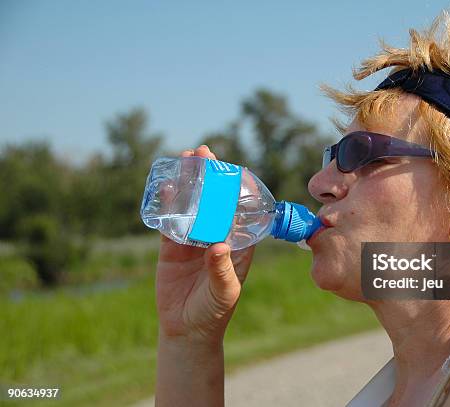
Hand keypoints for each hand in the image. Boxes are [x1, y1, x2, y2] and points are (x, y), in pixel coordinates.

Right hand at [155, 145, 254, 345]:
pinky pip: (170, 220)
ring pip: (192, 204)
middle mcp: (217, 235)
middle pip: (214, 199)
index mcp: (238, 242)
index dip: (238, 188)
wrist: (186, 329)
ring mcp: (194, 238)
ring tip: (185, 158)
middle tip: (204, 152)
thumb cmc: (214, 310)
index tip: (235, 168)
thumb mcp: (225, 291)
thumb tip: (219, 246)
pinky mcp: (172, 246)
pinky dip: (167, 203)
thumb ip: (222, 270)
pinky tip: (164, 186)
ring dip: (188, 182)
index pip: (241, 209)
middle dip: (210, 176)